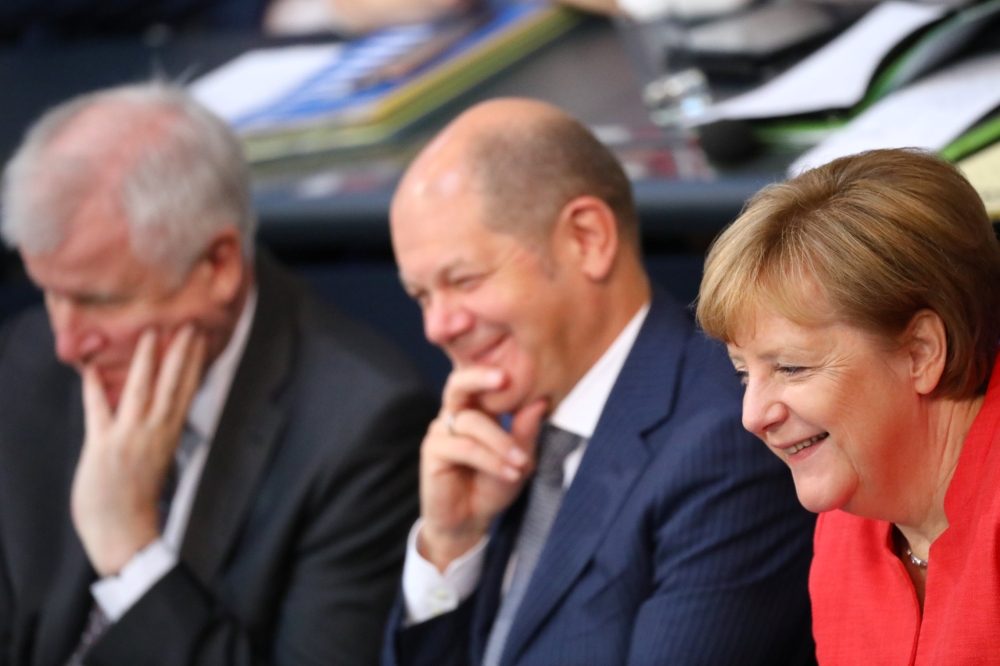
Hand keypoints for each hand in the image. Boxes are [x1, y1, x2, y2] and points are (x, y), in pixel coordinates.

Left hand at [71, 326, 205, 576]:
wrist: (123, 532)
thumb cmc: (137, 500)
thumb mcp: (155, 459)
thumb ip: (154, 431)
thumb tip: (154, 407)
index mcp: (170, 434)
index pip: (186, 390)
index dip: (192, 362)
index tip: (199, 338)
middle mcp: (155, 431)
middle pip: (172, 384)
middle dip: (179, 352)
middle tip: (186, 324)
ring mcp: (130, 437)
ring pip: (142, 390)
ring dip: (146, 360)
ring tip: (151, 333)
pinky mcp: (104, 446)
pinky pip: (98, 411)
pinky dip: (94, 389)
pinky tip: (90, 368)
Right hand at [418, 367, 546, 571]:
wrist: (471, 520)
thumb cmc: (494, 485)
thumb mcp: (520, 459)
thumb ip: (526, 431)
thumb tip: (540, 402)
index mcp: (475, 409)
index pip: (478, 380)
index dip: (491, 370)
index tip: (516, 368)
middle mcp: (454, 415)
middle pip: (457, 384)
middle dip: (480, 377)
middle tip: (503, 379)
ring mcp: (440, 432)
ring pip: (472, 423)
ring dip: (501, 442)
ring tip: (521, 463)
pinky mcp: (432, 452)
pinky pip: (464, 448)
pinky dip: (490, 459)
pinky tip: (508, 472)